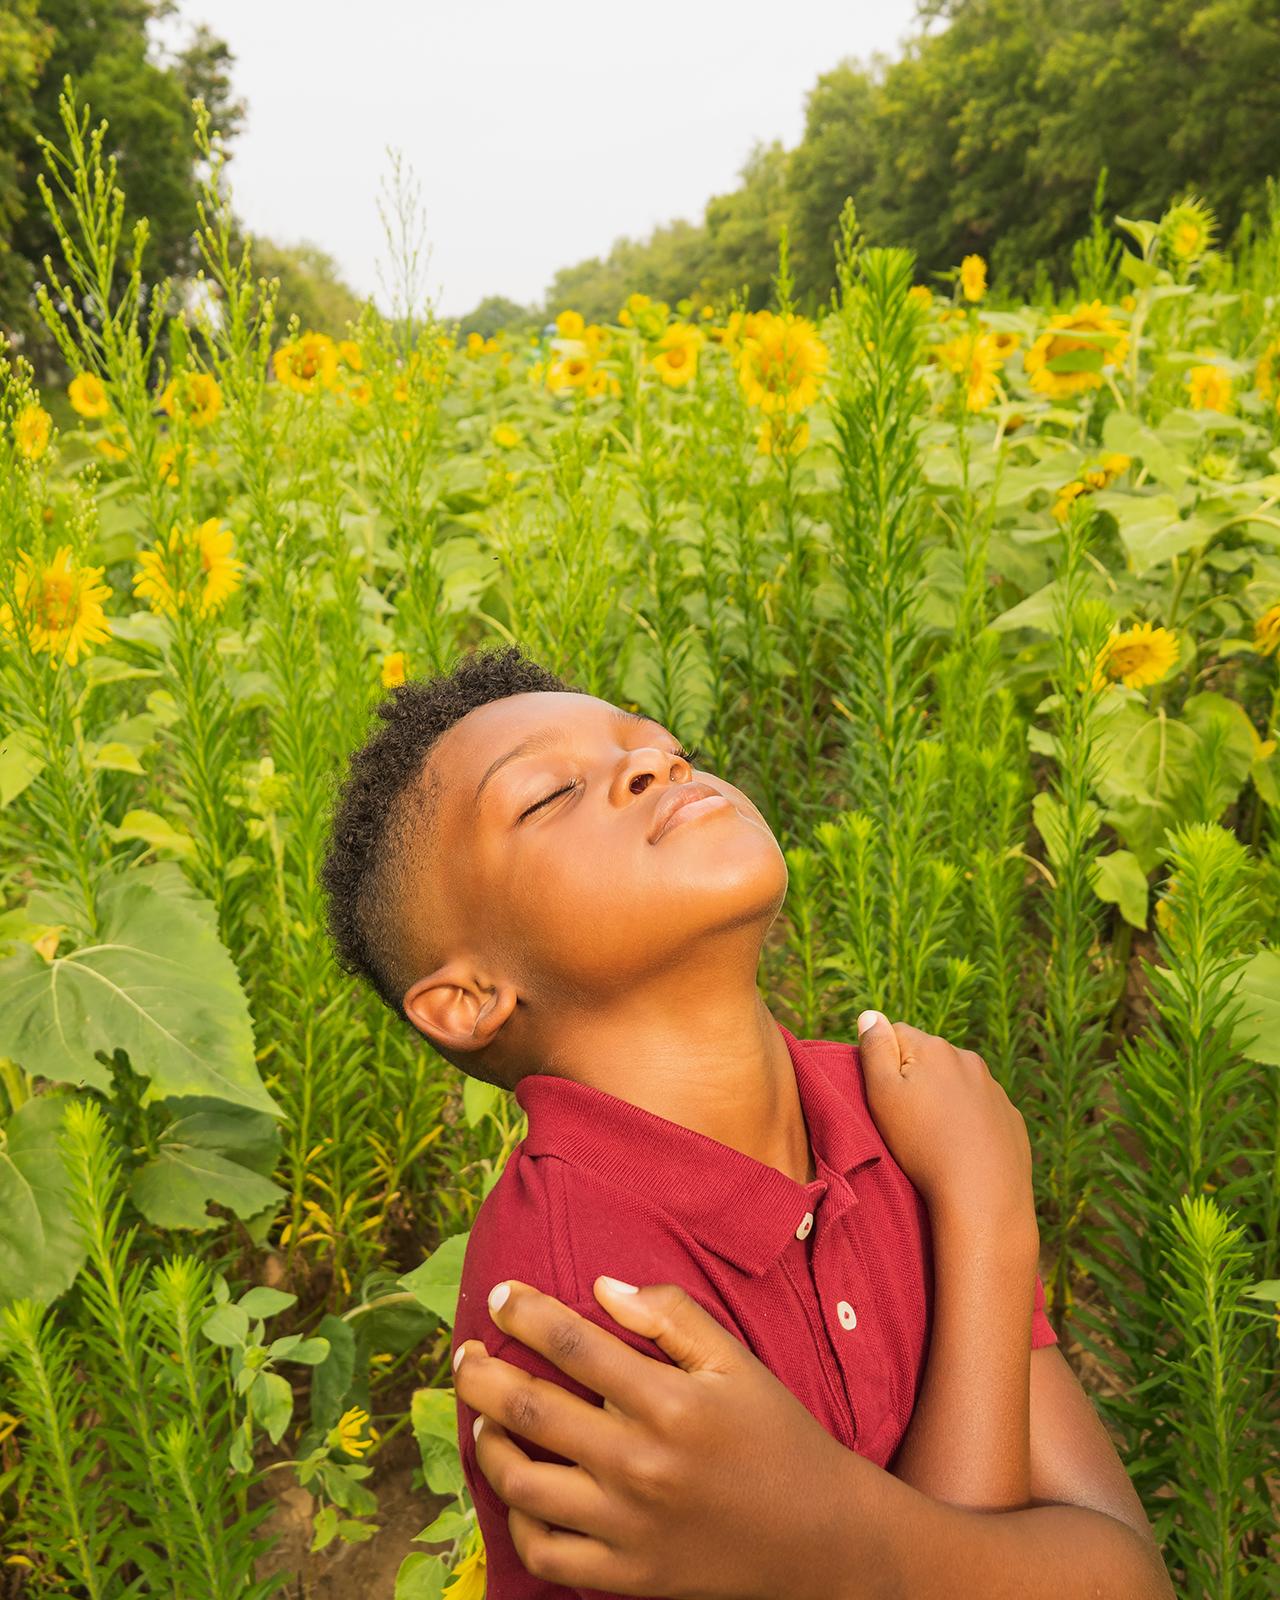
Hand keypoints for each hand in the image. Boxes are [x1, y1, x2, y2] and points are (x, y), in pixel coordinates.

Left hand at [453, 1274, 890, 1599]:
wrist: (819, 1539)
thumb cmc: (775, 1436)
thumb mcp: (737, 1361)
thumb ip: (672, 1316)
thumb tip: (601, 1287)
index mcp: (670, 1403)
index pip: (573, 1345)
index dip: (525, 1313)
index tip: (501, 1295)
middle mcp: (641, 1464)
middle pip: (530, 1409)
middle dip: (481, 1373)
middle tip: (464, 1353)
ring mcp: (628, 1526)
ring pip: (522, 1482)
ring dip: (487, 1442)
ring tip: (483, 1417)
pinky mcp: (626, 1575)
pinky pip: (545, 1550)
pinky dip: (518, 1518)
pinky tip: (519, 1487)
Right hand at [856, 1011, 1035, 1245]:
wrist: (983, 1194)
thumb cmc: (922, 1143)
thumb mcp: (883, 1095)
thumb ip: (874, 1049)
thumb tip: (870, 1014)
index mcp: (934, 1048)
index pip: (895, 1034)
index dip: (882, 1062)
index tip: (884, 1096)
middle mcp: (968, 1059)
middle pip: (928, 1058)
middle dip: (915, 1078)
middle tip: (906, 1120)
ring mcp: (994, 1089)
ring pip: (956, 1083)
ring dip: (943, 1099)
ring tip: (933, 1138)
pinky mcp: (1010, 1117)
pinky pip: (981, 1109)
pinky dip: (969, 1120)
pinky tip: (962, 1148)